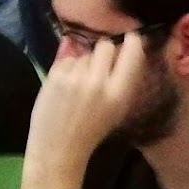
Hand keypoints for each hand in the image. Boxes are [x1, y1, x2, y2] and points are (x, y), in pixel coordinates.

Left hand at [27, 33, 149, 170]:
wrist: (59, 148)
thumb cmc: (91, 131)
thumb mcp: (117, 110)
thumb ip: (124, 80)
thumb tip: (126, 47)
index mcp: (120, 94)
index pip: (132, 52)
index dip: (131, 42)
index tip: (130, 39)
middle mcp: (100, 83)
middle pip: (106, 46)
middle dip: (104, 52)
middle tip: (98, 67)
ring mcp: (76, 78)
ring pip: (85, 54)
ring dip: (84, 64)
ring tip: (79, 86)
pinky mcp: (56, 76)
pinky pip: (67, 60)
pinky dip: (67, 69)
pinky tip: (65, 88)